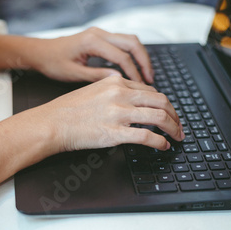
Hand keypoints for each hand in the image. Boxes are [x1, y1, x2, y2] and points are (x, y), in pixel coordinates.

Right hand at [0, 75, 182, 199]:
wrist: (50, 123)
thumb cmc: (67, 111)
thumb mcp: (93, 91)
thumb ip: (113, 92)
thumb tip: (132, 102)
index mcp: (115, 82)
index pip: (150, 90)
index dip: (164, 103)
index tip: (169, 113)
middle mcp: (120, 94)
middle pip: (161, 100)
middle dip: (175, 115)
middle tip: (180, 126)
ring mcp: (119, 113)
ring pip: (159, 116)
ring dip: (174, 128)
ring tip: (178, 137)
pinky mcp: (115, 132)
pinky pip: (147, 136)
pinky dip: (160, 142)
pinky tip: (163, 147)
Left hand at [29, 27, 153, 82]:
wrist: (41, 52)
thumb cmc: (53, 63)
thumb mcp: (74, 74)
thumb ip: (97, 76)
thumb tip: (119, 81)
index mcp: (92, 42)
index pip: (121, 56)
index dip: (134, 72)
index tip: (141, 87)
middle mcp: (98, 33)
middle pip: (132, 43)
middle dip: (144, 61)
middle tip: (150, 79)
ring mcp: (100, 33)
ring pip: (130, 40)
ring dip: (140, 57)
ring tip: (146, 76)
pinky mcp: (100, 37)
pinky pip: (123, 43)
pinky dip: (132, 55)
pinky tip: (135, 70)